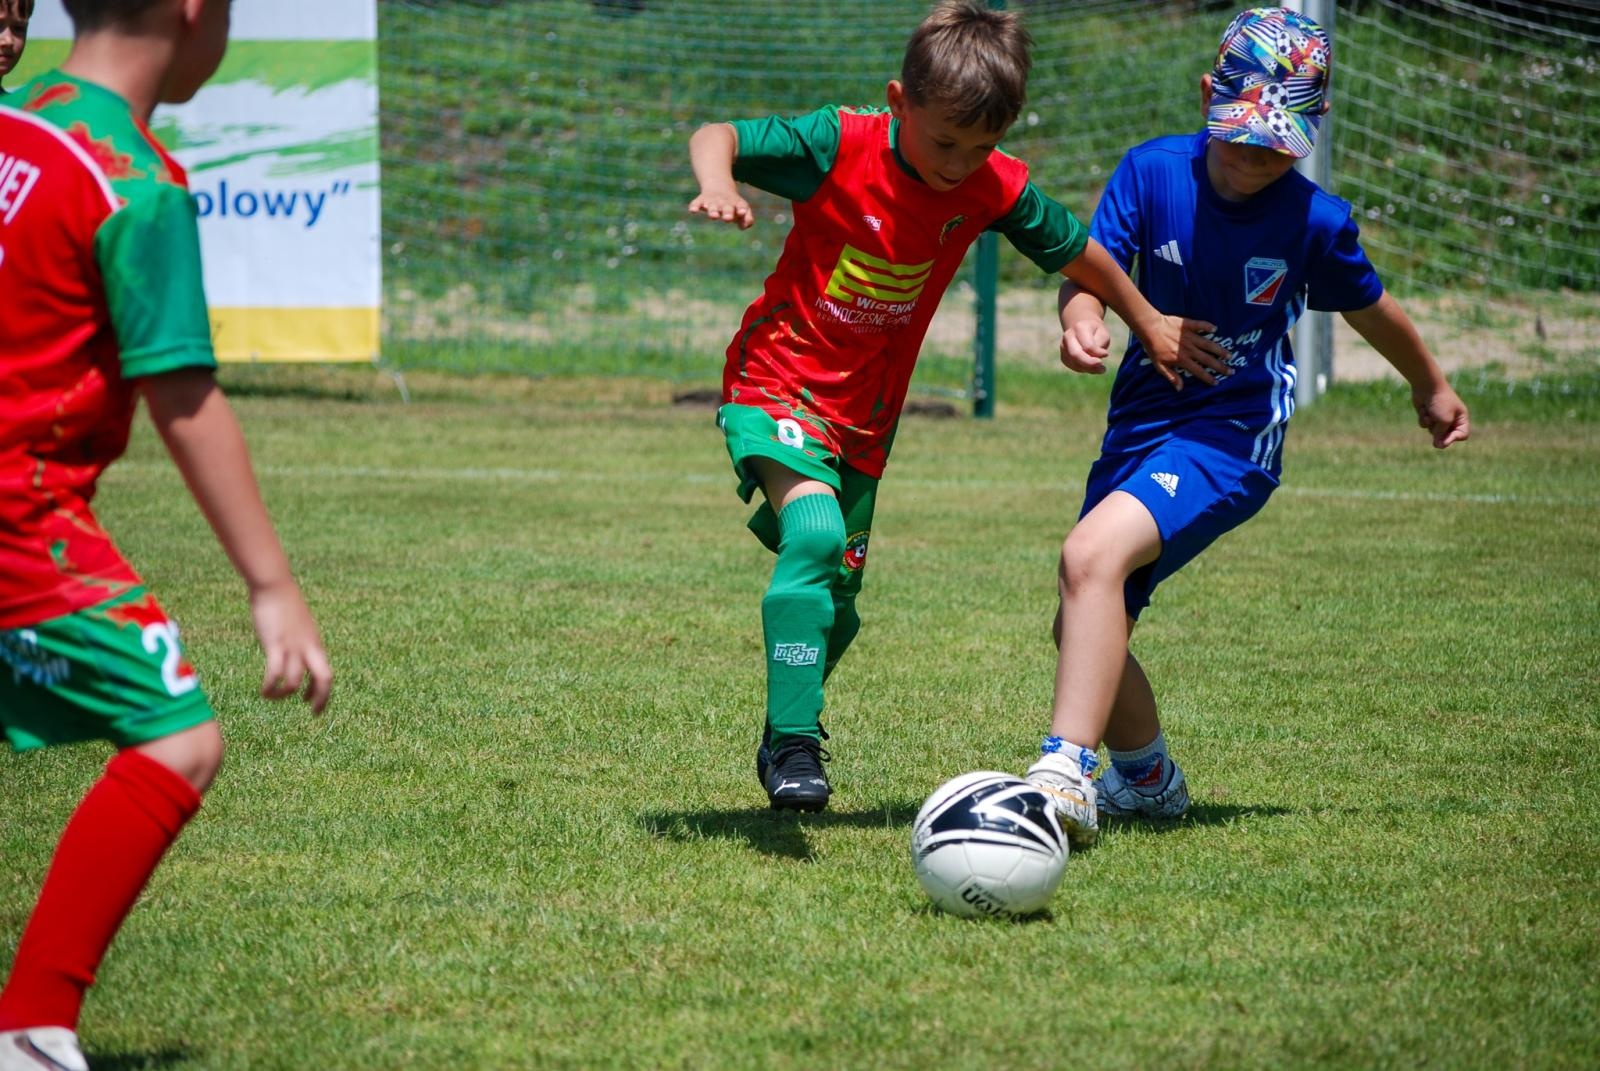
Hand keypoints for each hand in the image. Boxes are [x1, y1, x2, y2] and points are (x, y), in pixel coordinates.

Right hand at [250, 581, 332, 713]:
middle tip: (313, 712)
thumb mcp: (298, 625)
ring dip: (284, 694)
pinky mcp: (275, 644)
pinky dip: (269, 686)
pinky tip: (263, 691)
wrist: (275, 586)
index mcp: (315, 644)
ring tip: (271, 696)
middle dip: (321, 699)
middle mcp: (308, 647)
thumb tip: (293, 651)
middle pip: (324, 679)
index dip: (321, 691)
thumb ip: (299, 640)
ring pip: (294, 681)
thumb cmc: (284, 603)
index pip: (326, 673)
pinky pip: (274, 672)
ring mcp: (293, 646)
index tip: (310, 702)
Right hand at [688, 187, 753, 229]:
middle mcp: (724, 202)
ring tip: (714, 216)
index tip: (742, 212)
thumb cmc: (733, 204)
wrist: (718, 185)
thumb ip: (747, 219)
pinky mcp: (701, 200)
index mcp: (736, 204)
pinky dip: (695, 206)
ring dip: (713, 211)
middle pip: (726, 207)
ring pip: (712, 206)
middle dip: (727, 212)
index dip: (741, 210)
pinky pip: (696, 203)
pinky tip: (693, 210)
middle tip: (728, 218)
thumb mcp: (742, 209)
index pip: (740, 206)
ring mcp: (712, 201)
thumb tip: (744, 227)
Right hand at [1060, 318, 1111, 373]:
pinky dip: (1084, 369)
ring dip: (1089, 368)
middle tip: (1102, 369)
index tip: (1106, 354)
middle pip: (1075, 355)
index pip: (1088, 346)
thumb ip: (1100, 347)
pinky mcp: (1063, 357)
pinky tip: (1091, 366)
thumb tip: (1096, 363)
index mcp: (1080, 328)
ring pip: (1074, 363)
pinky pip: (1073, 367)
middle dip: (1090, 364)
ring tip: (1099, 368)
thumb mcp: (1103, 335)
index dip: (1098, 353)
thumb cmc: (1096, 332)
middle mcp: (1068, 336)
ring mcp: (1063, 347)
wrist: (1083, 328)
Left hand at [1140, 316, 1232, 390]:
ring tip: (1229, 355)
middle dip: (1220, 366)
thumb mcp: (1159, 366)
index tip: (1217, 382)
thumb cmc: (1153, 348)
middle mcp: (1189, 349)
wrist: (1150, 328)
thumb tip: (1180, 388)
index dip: (1208, 378)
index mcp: (1182, 360)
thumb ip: (1171, 376)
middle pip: (1208, 360)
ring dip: (1219, 350)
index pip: (1198, 371)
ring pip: (1208, 344)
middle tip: (1231, 371)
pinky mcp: (1189, 325)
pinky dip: (1208, 326)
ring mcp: (1190, 337)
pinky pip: (1201, 325)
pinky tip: (1215, 329)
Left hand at [1414, 384, 1469, 447]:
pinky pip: (1425, 424)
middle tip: (1434, 429)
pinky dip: (1423, 419)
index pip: (1462, 435)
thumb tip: (1438, 445)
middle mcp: (1452, 418)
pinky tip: (1424, 409)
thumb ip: (1442, 435)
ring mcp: (1439, 416)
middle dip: (1438, 433)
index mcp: (1461, 418)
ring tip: (1430, 414)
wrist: (1427, 386)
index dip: (1454, 438)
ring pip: (1433, 431)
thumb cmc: (1440, 402)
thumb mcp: (1443, 420)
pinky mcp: (1429, 415)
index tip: (1444, 439)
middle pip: (1446, 435)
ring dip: (1430, 424)